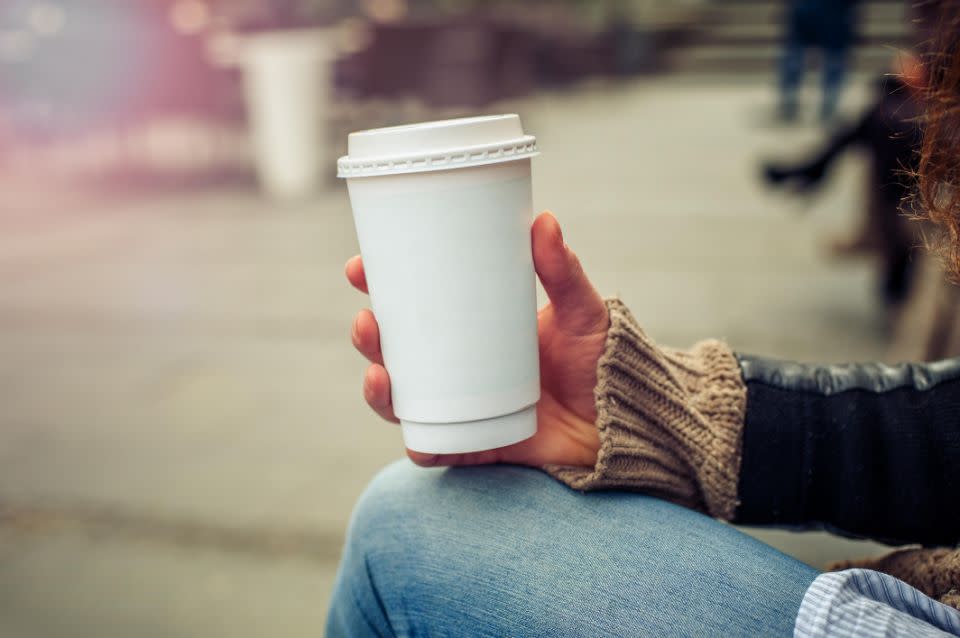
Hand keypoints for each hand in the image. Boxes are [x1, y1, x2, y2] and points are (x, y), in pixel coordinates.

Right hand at [346, 212, 608, 467]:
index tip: (360, 268)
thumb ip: (563, 271)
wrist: (623, 421)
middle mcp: (456, 368)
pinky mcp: (475, 446)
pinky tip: (408, 433)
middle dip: (369, 336)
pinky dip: (416, 445)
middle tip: (368, 320)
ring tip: (379, 371)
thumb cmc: (599, 360)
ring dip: (377, 388)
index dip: (379, 288)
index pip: (413, 306)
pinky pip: (434, 449)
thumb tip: (543, 220)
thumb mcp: (580, 311)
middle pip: (395, 353)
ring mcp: (461, 409)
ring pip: (402, 401)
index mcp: (470, 328)